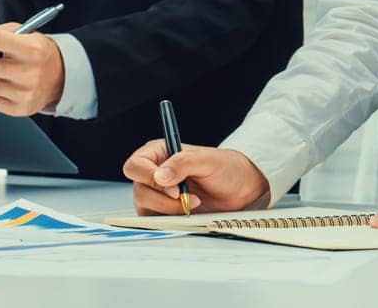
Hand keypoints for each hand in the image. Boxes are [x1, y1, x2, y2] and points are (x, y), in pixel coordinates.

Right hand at [122, 139, 269, 214]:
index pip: (135, 166)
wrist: (241, 191)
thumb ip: (182, 164)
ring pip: (145, 209)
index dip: (149, 178)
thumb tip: (160, 176)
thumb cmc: (226, 169)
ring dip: (170, 211)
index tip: (174, 189)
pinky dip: (172, 221)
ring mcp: (156, 195)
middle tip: (189, 199)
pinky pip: (155, 222)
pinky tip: (189, 215)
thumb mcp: (208, 160)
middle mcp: (152, 174)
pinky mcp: (162, 213)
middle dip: (164, 200)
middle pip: (139, 191)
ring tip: (193, 205)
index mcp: (157, 154)